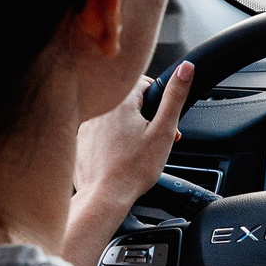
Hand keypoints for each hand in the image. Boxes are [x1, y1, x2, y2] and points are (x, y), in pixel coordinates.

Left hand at [74, 62, 192, 216]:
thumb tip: (186, 69)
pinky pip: (99, 133)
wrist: (104, 196)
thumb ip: (175, 97)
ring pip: (113, 117)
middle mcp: (99, 108)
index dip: (158, 100)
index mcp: (120, 101)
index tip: (162, 119)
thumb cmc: (134, 168)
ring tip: (136, 151)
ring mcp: (85, 125)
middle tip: (153, 138)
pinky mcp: (79, 141)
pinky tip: (118, 157)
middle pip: (127, 101)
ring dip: (126, 128)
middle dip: (143, 116)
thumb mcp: (163, 131)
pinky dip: (110, 140)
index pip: (142, 84)